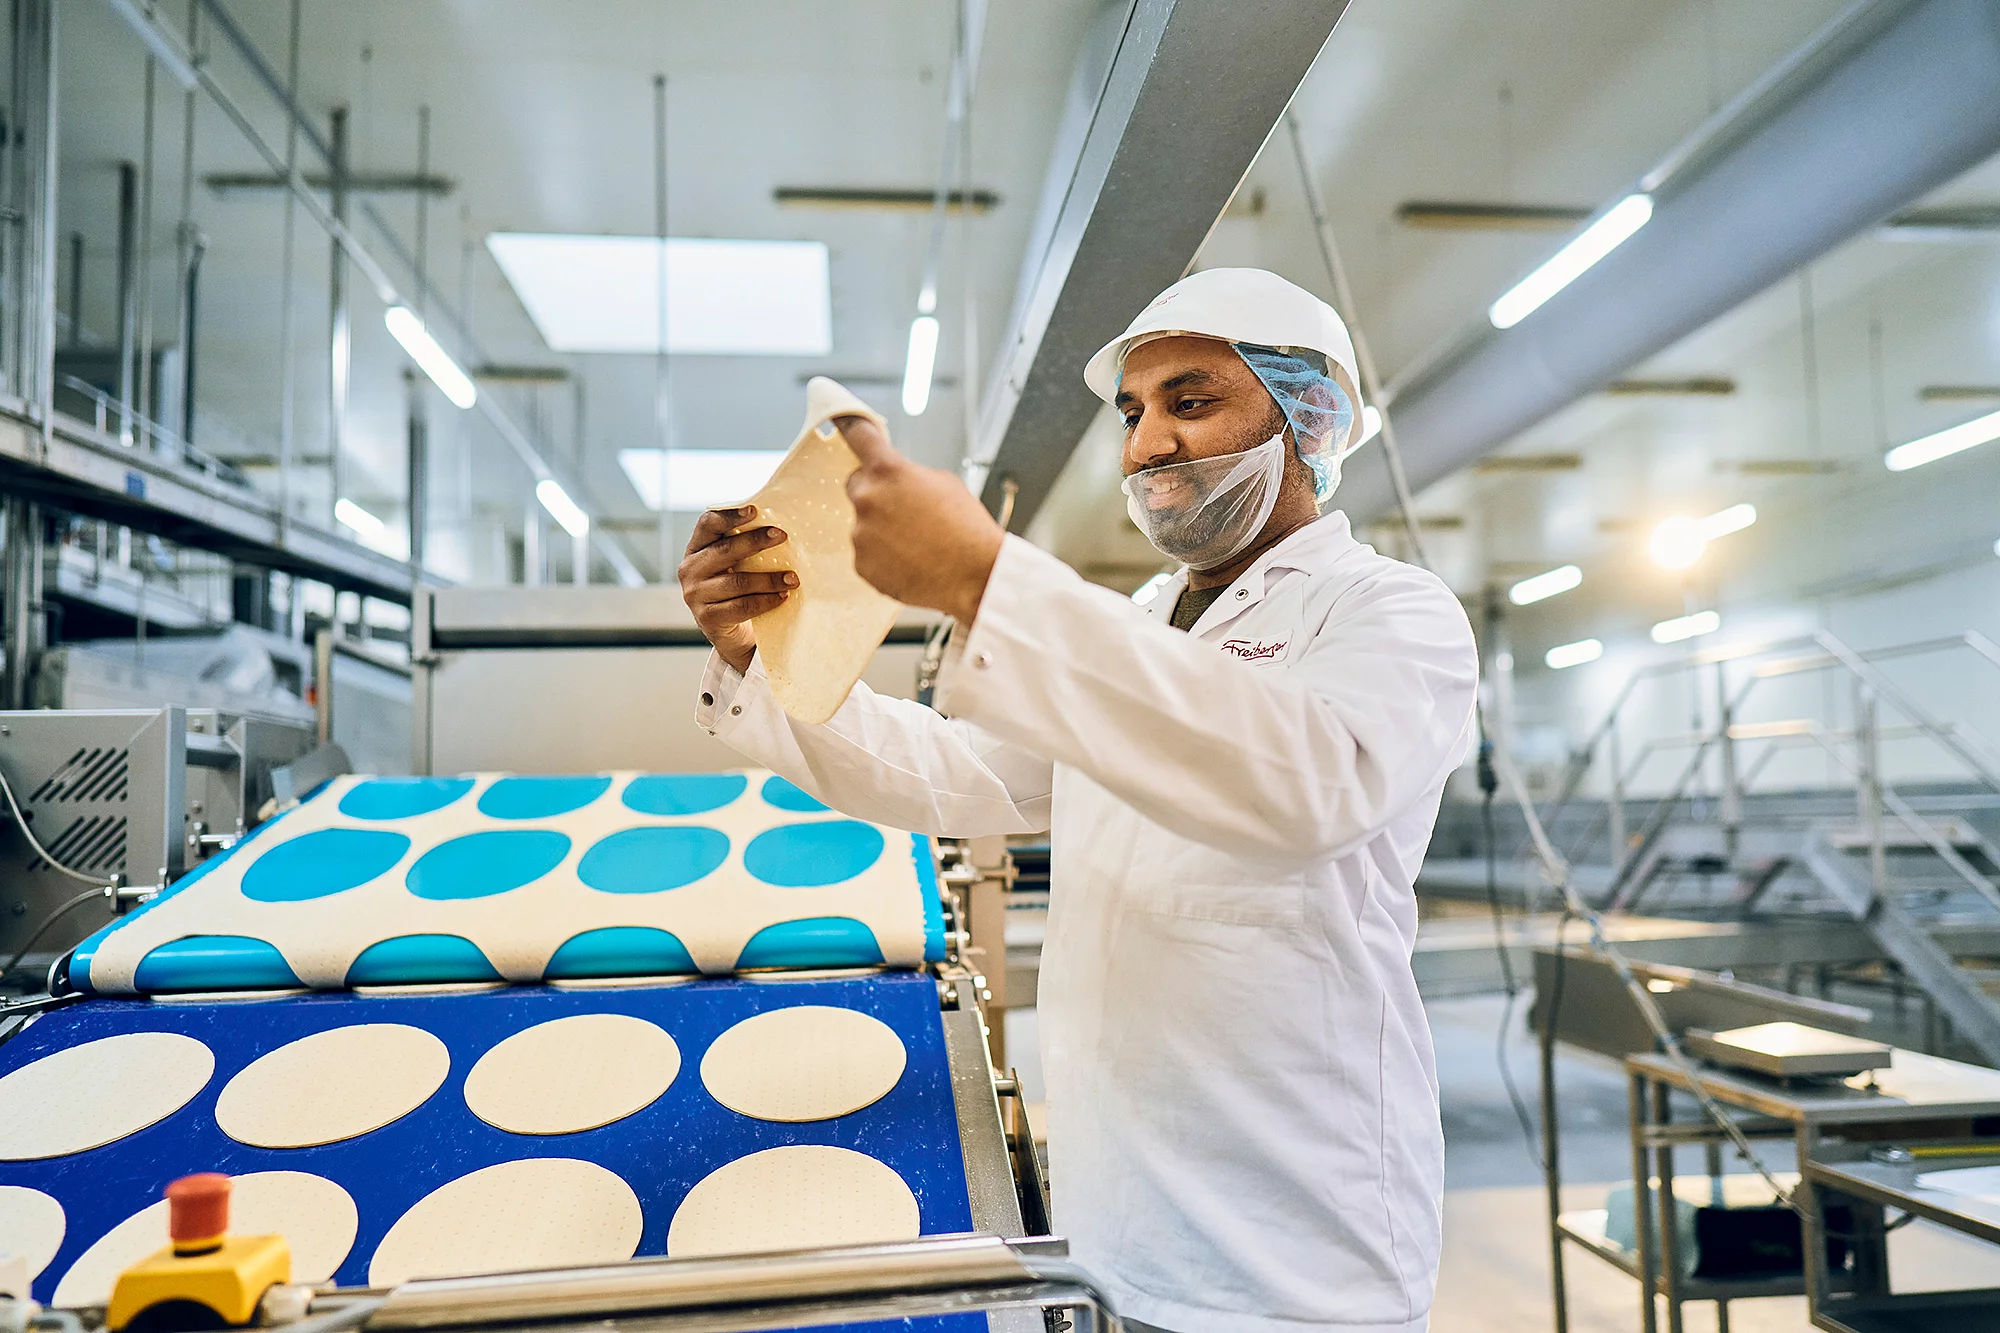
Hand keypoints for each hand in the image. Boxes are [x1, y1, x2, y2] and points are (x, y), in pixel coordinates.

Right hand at [677, 505, 797, 673]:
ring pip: (736, 582)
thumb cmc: (737, 590)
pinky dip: (765, 601)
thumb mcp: (735, 564)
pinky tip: (782, 596)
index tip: (754, 510)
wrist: (730, 633)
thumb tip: (779, 526)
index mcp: (696, 549)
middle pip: (724, 551)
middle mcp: (690, 570)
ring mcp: (695, 595)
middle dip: (755, 541)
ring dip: (768, 579)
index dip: (730, 515)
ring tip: (792, 578)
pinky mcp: (708, 617)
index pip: (708, 524)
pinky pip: (741, 607)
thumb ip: (745, 546)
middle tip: (782, 536)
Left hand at [839, 415, 1004, 623]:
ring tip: (916, 542)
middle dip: (876, 492)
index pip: (859, 436)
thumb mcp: (944, 483)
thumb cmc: (966, 529)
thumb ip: (910, 475)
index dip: (849, 424)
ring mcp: (861, 534)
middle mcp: (868, 499)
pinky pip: (867, 554)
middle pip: (857, 485)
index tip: (838, 418)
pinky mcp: (862, 564)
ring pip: (864, 523)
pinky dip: (884, 556)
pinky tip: (910, 560)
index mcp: (888, 471)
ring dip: (882, 528)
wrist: (975, 575)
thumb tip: (897, 481)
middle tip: (904, 509)